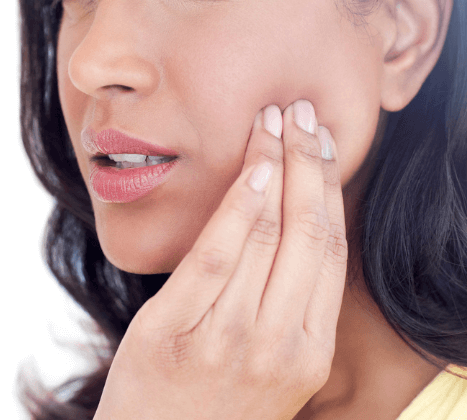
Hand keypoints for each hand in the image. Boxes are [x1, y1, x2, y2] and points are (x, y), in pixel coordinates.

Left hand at [94, 100, 347, 419]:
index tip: (323, 142)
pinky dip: (240, 204)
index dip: (329, 185)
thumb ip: (287, 298)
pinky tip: (253, 165)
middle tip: (303, 114)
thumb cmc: (215, 399)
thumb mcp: (270, 359)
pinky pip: (217, 253)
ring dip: (276, 166)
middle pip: (307, 231)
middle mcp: (279, 344)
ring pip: (267, 234)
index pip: (330, 248)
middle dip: (309, 162)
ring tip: (275, 121)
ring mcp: (227, 339)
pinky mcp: (174, 331)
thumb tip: (295, 216)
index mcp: (310, 349)